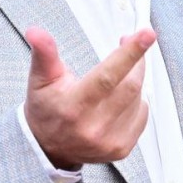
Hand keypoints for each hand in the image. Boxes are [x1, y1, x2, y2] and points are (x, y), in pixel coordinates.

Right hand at [23, 26, 154, 169]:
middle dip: (136, 61)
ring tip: (118, 76)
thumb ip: (44, 53)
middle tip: (130, 46)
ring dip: (134, 80)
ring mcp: (110, 141)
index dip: (129, 54)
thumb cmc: (47, 110)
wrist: (47, 147)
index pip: (107, 76)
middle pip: (130, 86)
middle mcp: (93, 127)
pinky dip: (136, 101)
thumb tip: (37, 33)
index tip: (146, 35)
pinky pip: (142, 115)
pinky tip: (119, 99)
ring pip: (139, 99)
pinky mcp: (122, 149)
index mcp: (74, 106)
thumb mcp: (40, 79)